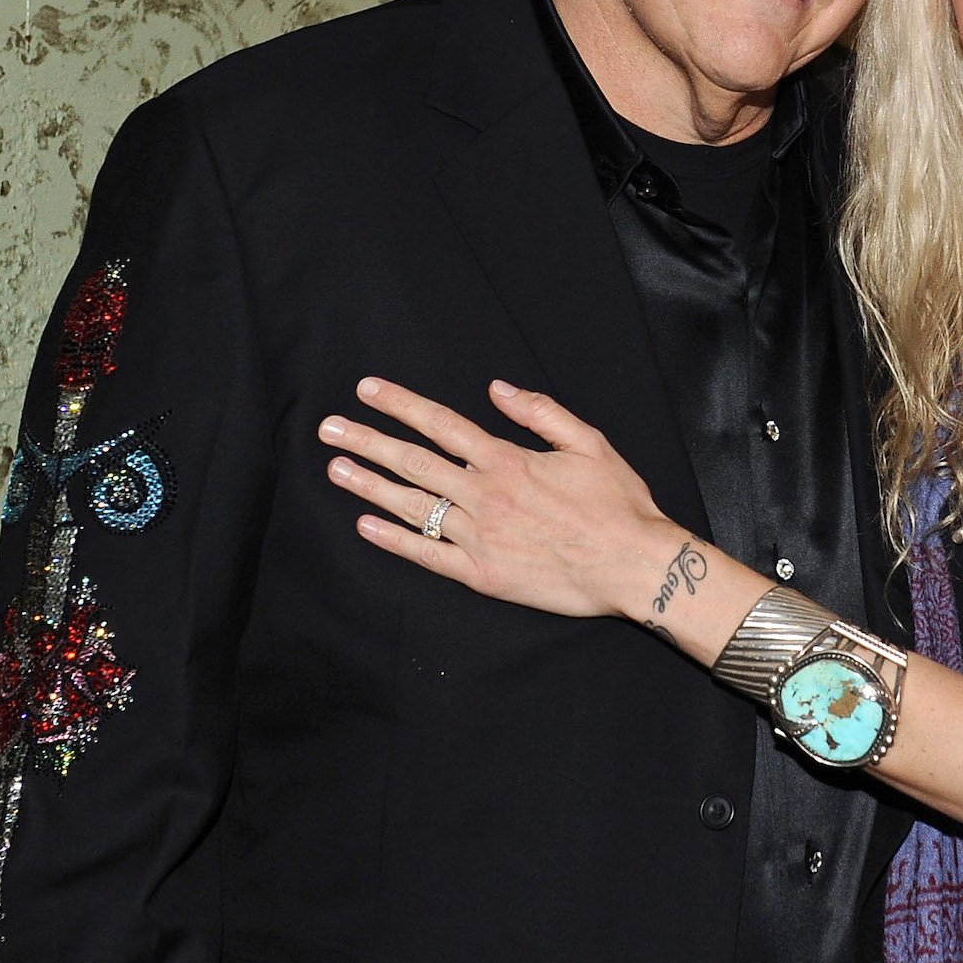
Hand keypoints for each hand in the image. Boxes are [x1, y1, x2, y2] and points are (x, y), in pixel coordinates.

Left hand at [319, 377, 675, 619]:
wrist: (633, 565)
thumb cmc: (617, 504)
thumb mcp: (589, 443)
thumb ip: (540, 412)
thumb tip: (497, 388)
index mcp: (508, 460)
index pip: (441, 424)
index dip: (401, 405)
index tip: (367, 390)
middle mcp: (486, 495)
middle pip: (414, 462)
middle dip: (368, 442)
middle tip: (329, 430)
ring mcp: (480, 537)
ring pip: (414, 506)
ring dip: (370, 486)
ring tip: (336, 469)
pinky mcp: (483, 573)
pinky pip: (428, 555)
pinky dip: (394, 540)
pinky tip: (366, 526)